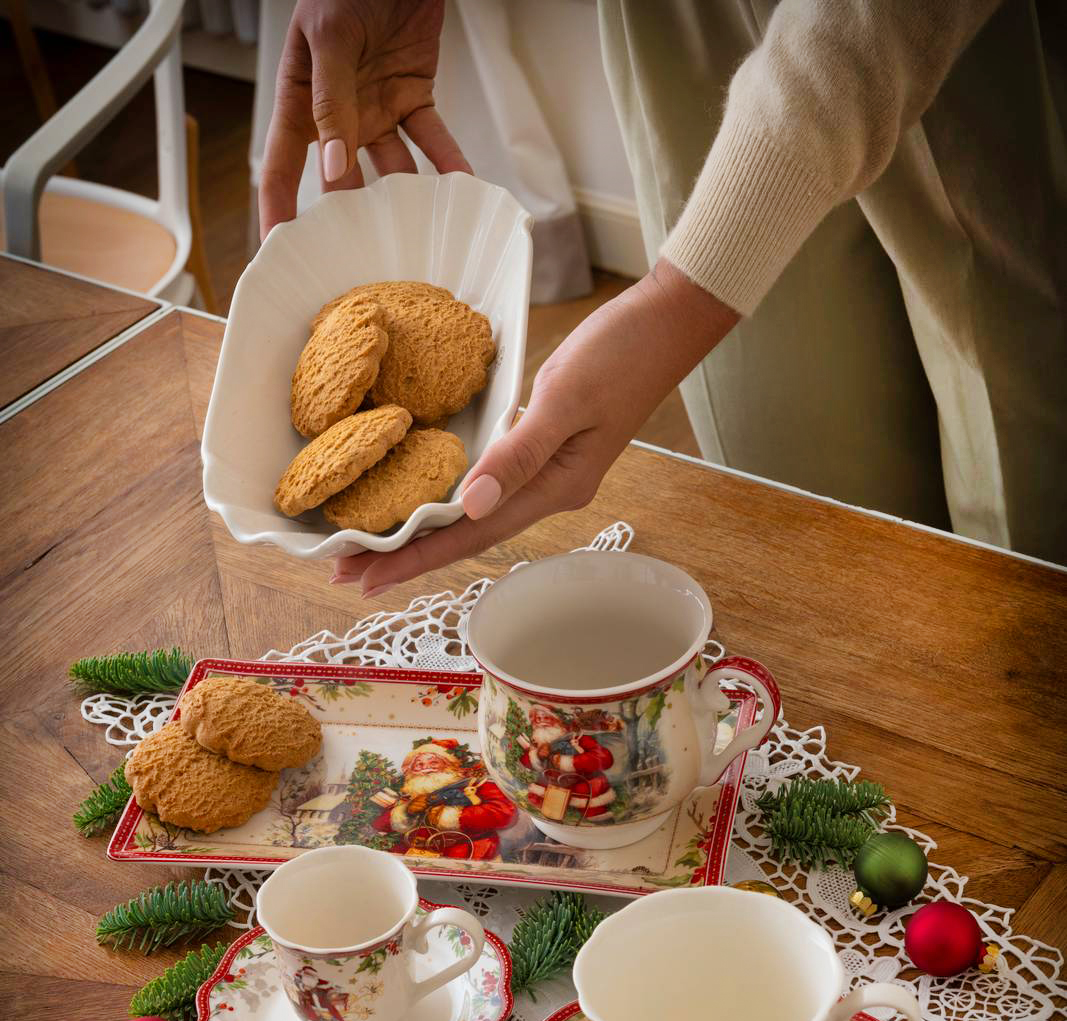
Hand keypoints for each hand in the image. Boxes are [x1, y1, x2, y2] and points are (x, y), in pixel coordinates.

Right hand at [260, 0, 470, 237]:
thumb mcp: (329, 39)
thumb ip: (331, 102)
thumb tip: (333, 168)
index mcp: (299, 102)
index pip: (280, 169)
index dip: (278, 214)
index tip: (281, 255)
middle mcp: (336, 116)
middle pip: (338, 183)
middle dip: (348, 225)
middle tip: (361, 267)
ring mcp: (376, 110)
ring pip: (389, 171)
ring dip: (404, 204)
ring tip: (418, 241)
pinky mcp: (413, 98)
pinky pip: (432, 141)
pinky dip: (449, 165)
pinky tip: (464, 192)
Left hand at [333, 259, 739, 594]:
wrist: (665, 325)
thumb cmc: (621, 355)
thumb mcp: (565, 399)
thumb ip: (519, 453)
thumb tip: (469, 504)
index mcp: (554, 488)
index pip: (469, 535)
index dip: (414, 558)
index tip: (363, 577)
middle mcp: (546, 492)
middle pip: (463, 536)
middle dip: (404, 555)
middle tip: (344, 573)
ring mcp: (546, 474)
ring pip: (471, 516)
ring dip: (420, 532)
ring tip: (369, 548)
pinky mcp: (542, 450)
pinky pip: (485, 487)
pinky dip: (446, 500)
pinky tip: (422, 503)